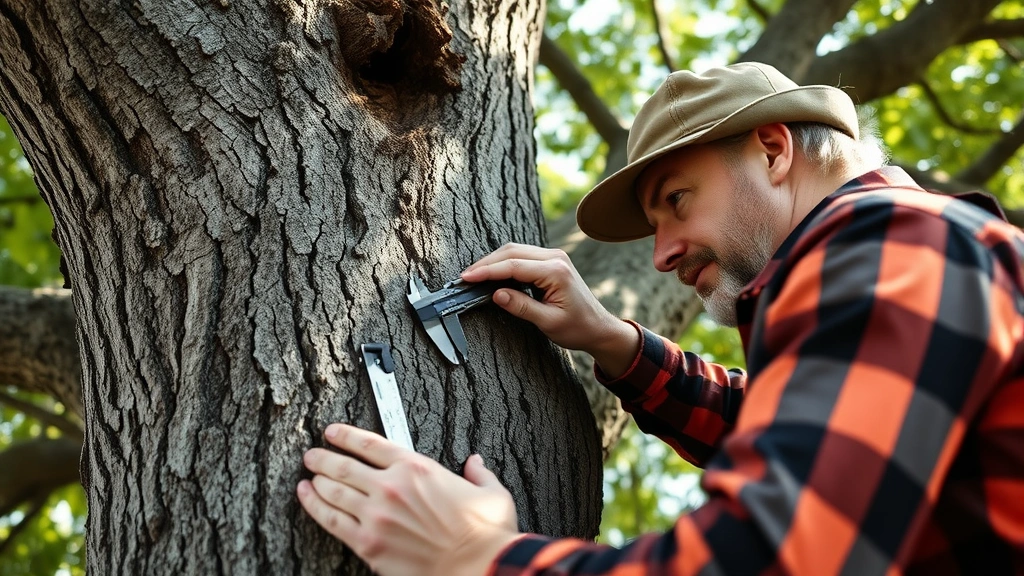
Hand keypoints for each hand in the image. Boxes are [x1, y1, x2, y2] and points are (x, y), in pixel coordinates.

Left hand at [297, 424, 521, 575]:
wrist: (479, 567)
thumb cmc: (485, 534)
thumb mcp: (491, 492)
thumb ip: (478, 474)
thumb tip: (475, 463)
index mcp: (417, 468)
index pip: (371, 444)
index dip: (347, 435)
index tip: (332, 432)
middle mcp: (391, 487)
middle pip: (344, 465)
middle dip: (323, 457)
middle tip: (312, 455)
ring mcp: (376, 516)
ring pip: (334, 490)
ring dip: (316, 480)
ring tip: (307, 476)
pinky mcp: (368, 544)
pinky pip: (332, 521)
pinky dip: (315, 506)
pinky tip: (306, 497)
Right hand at [462, 243, 639, 376]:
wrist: (599, 327)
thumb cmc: (578, 327)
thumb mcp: (548, 322)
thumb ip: (522, 306)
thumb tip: (496, 294)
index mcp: (555, 271)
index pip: (513, 266)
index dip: (487, 271)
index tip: (467, 278)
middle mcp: (555, 258)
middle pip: (512, 252)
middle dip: (486, 263)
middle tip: (465, 277)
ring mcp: (554, 257)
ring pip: (515, 250)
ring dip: (494, 261)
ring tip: (474, 276)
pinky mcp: (551, 262)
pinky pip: (522, 256)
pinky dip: (504, 263)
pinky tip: (492, 274)